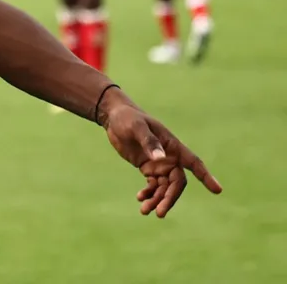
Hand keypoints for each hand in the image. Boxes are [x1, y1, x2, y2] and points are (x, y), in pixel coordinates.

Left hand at [100, 90, 221, 217]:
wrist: (114, 118)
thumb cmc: (128, 118)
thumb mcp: (136, 127)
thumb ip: (148, 141)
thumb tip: (159, 158)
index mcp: (173, 146)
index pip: (194, 163)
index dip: (206, 176)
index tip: (217, 190)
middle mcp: (170, 158)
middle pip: (177, 183)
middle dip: (170, 198)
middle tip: (159, 213)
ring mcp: (160, 165)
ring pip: (165, 188)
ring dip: (157, 200)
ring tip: (144, 210)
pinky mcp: (148, 169)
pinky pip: (154, 186)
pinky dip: (149, 194)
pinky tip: (140, 199)